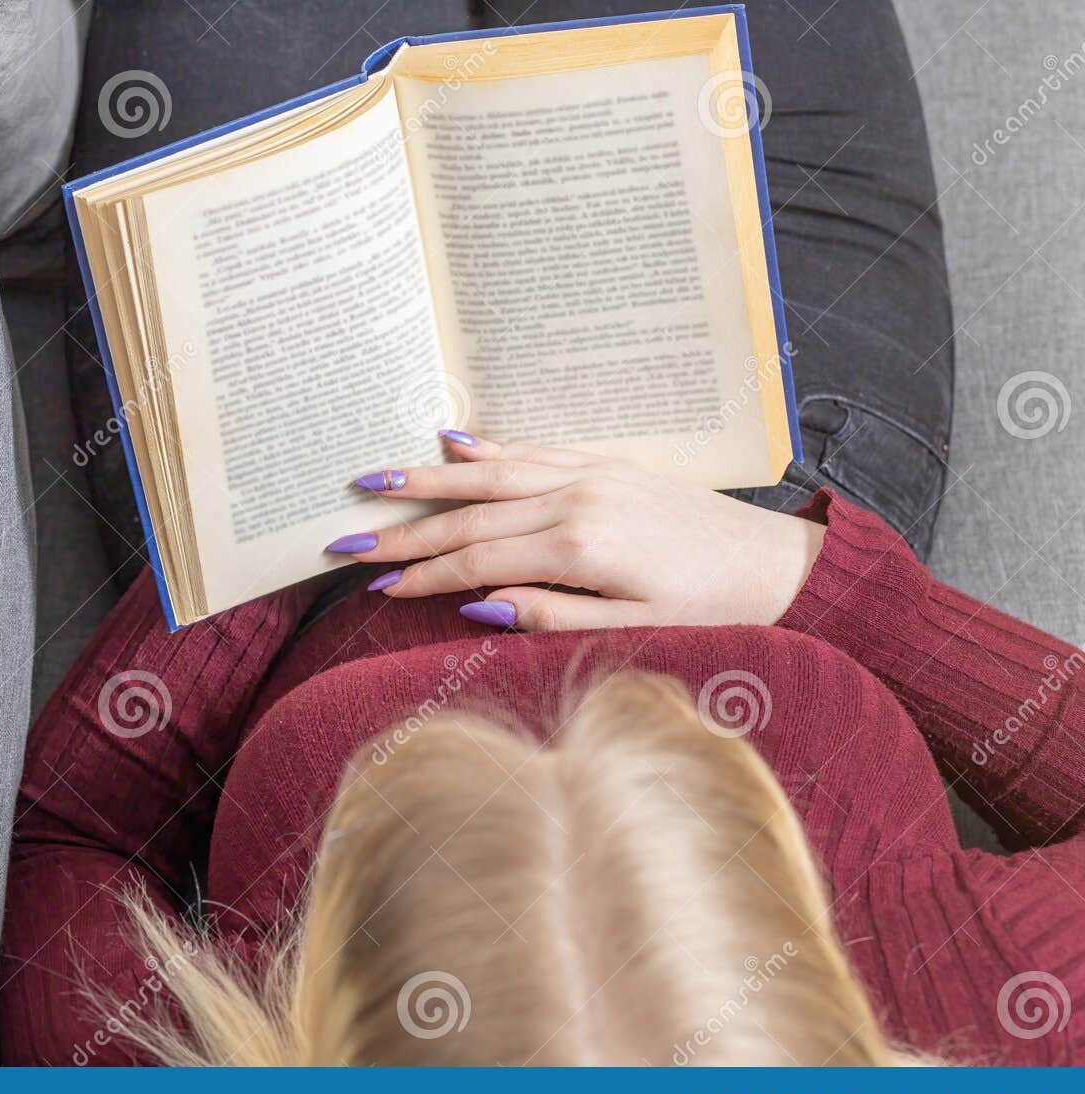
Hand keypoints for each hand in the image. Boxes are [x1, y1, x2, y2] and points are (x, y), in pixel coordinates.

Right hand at [331, 431, 824, 630]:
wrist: (774, 563)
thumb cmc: (707, 607)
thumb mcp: (631, 627)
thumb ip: (551, 615)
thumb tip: (478, 607)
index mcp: (579, 547)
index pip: (476, 559)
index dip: (420, 575)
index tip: (373, 584)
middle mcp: (576, 498)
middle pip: (469, 513)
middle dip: (402, 529)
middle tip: (344, 539)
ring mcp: (589, 473)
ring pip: (490, 471)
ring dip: (426, 477)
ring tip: (371, 479)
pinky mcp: (604, 462)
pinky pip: (532, 449)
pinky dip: (486, 446)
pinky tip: (449, 442)